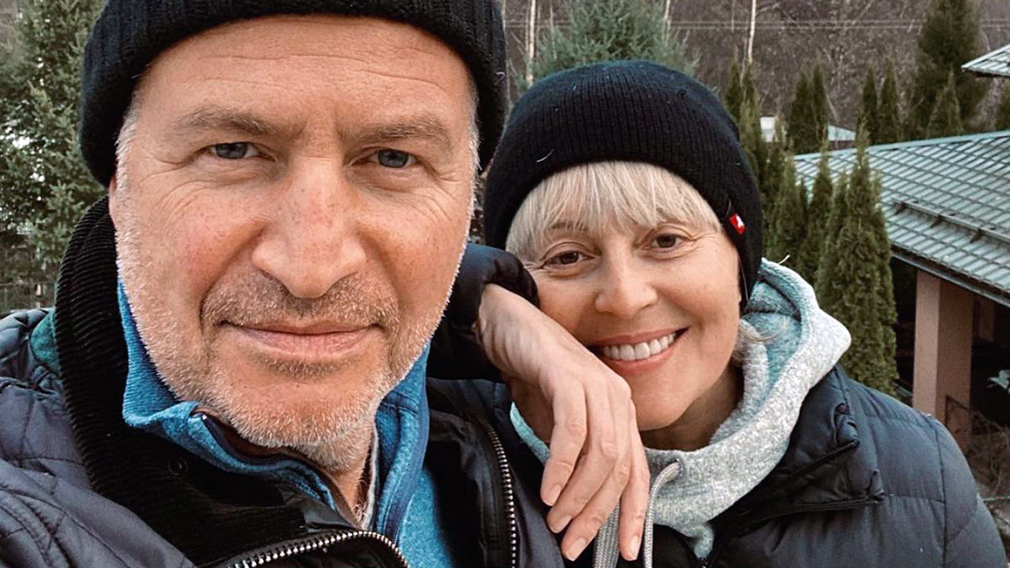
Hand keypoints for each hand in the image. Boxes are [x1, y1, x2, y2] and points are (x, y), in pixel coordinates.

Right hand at [477, 284, 647, 561]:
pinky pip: (573, 431)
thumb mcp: (559, 424)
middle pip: (619, 468)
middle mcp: (616, 397)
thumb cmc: (532, 375)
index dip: (634, 514)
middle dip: (597, 513)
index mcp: (620, 411)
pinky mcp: (568, 375)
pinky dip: (562, 466)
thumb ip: (575, 458)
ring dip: (577, 495)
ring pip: (601, 453)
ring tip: (556, 519)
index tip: (625, 551)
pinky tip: (548, 489)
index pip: (637, 472)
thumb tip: (574, 507)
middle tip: (573, 543)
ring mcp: (596, 383)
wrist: (505, 324)